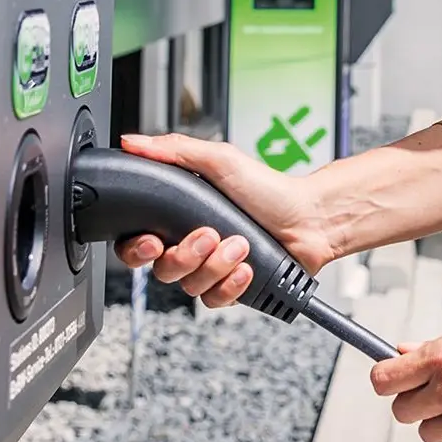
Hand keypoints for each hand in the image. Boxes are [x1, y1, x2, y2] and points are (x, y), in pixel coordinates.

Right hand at [111, 133, 334, 309]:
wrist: (308, 219)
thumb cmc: (267, 189)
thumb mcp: (219, 160)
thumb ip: (174, 150)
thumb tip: (133, 141)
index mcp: (178, 217)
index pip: (136, 243)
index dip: (136, 249)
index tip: (152, 240)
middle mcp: (190, 246)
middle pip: (161, 269)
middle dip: (184, 256)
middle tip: (208, 236)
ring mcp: (210, 269)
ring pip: (189, 286)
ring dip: (216, 264)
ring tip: (241, 243)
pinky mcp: (229, 288)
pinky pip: (213, 300)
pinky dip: (231, 284)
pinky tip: (247, 266)